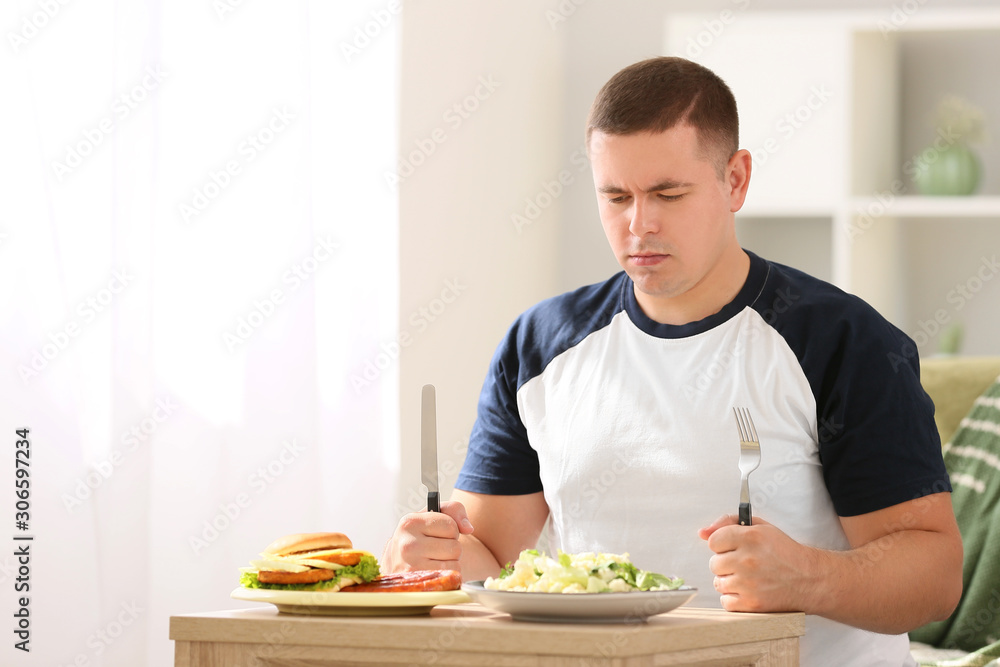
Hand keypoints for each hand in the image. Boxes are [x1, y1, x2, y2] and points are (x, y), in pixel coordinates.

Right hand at [381, 501, 474, 573]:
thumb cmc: (419, 536)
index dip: (451, 530)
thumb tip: (468, 528)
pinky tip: (435, 570)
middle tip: (437, 549)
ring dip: (450, 562)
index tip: (439, 533)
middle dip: (451, 547)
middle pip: (455, 547)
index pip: (450, 525)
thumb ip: (454, 510)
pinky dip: (448, 575)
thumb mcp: (431, 515)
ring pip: (455, 563)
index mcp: (409, 523)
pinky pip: (451, 578)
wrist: (397, 562)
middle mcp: (408, 545)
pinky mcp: (420, 584)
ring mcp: (412, 567)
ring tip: (435, 559)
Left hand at [699, 514, 817, 613]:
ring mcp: (748, 584)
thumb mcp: (760, 527)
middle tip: (744, 564)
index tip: (734, 548)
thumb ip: (728, 523)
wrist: (810, 579)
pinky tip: (748, 591)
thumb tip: (702, 532)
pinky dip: (734, 598)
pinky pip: (725, 602)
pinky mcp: (752, 604)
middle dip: (726, 563)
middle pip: (714, 563)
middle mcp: (747, 560)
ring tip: (748, 578)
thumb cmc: (784, 552)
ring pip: (718, 583)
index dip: (723, 544)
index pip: (713, 541)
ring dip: (730, 581)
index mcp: (750, 537)